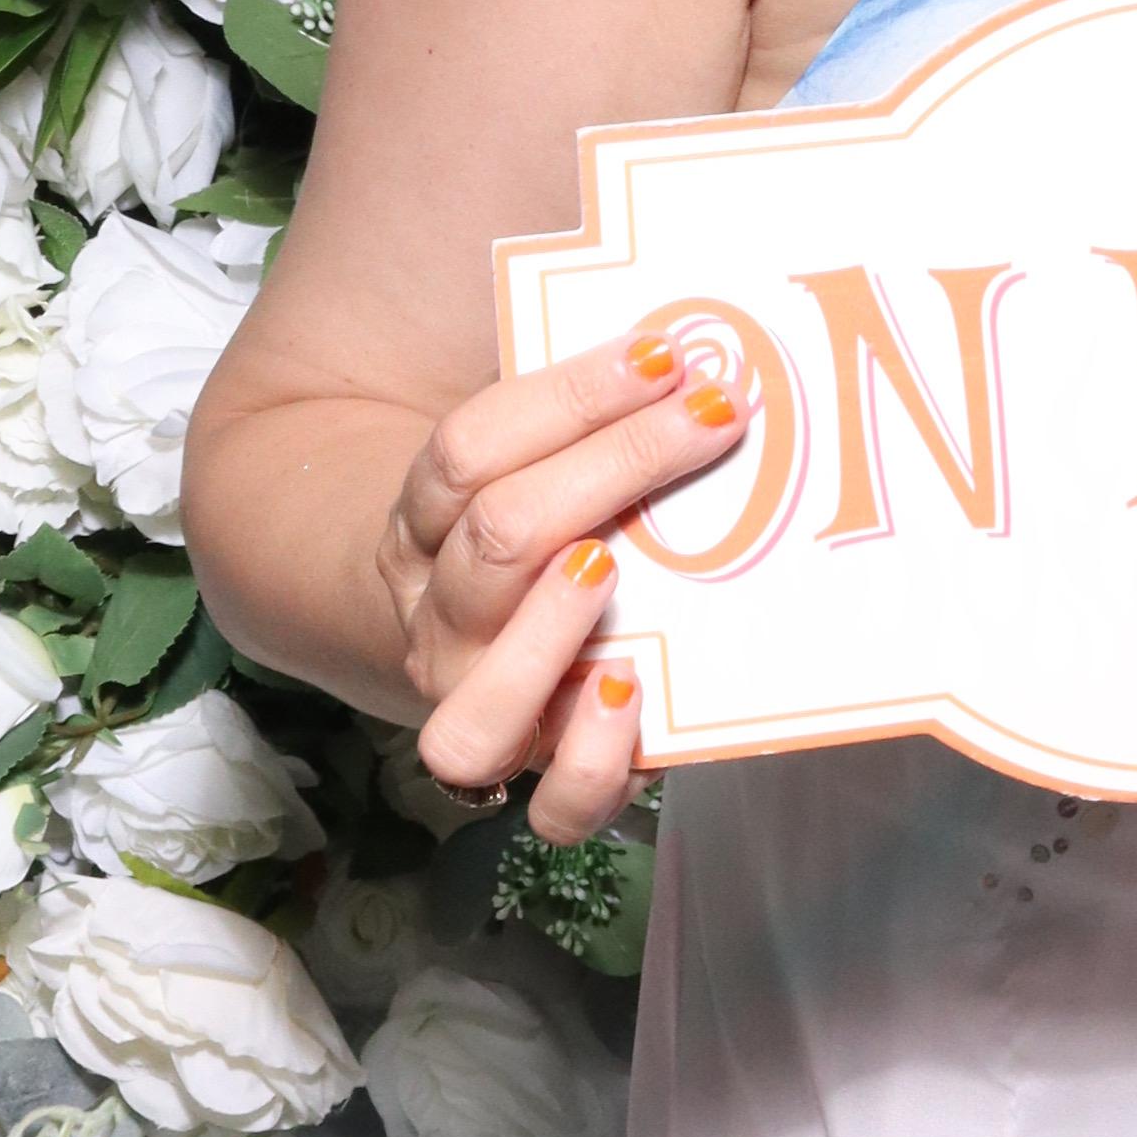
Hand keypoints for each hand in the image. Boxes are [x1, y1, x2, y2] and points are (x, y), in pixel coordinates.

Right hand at [381, 327, 749, 842]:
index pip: (472, 445)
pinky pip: (548, 803)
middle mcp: (439, 615)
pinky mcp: (537, 771)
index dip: (569, 392)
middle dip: (612, 462)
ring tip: (613, 568)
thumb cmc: (532, 521)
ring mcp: (477, 700)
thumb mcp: (526, 454)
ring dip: (550, 627)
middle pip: (498, 536)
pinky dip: (589, 760)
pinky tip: (629, 692)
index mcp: (424, 519)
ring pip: (480, 692)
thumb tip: (686, 333)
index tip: (666, 353)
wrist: (453, 630)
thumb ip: (578, 408)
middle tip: (712, 414)